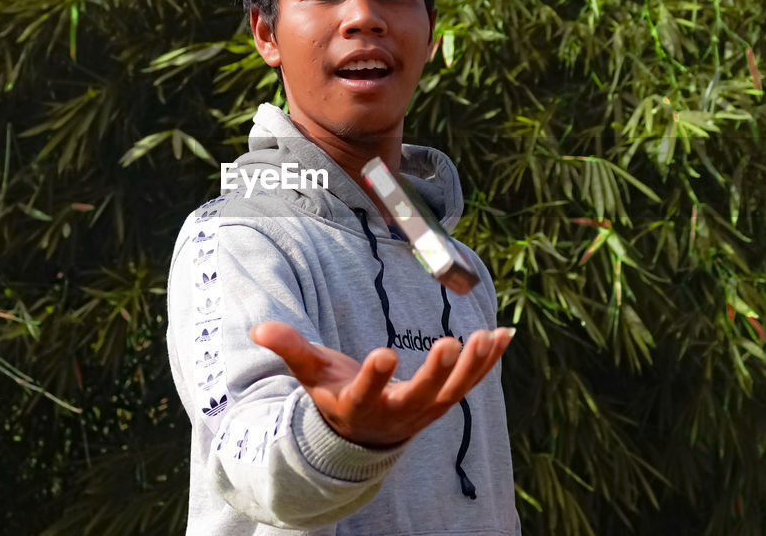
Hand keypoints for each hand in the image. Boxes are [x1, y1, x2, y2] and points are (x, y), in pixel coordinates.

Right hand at [250, 322, 514, 447]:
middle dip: (437, 373)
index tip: (387, 353)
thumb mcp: (310, 376)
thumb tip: (258, 328)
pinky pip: (472, 383)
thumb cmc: (334, 395)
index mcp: (359, 405)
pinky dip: (490, 362)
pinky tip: (506, 335)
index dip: (376, 376)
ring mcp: (424, 410)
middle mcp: (395, 412)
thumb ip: (290, 350)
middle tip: (451, 345)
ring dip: (472, 367)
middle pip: (420, 396)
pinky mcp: (444, 402)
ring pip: (453, 393)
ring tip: (486, 337)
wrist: (362, 436)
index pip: (367, 393)